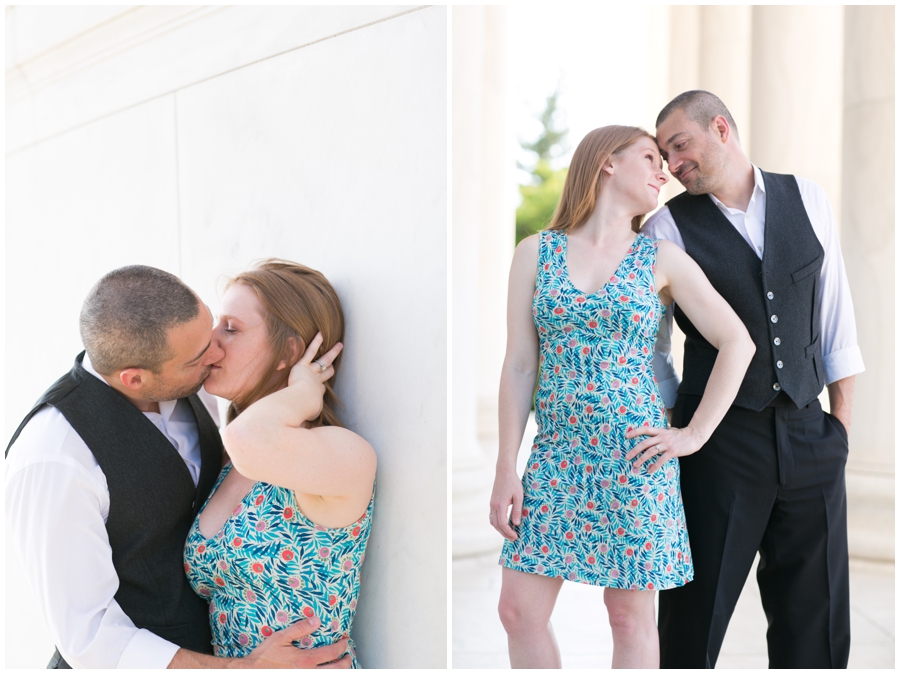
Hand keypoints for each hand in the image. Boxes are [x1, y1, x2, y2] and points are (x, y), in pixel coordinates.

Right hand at [237, 616, 351, 668]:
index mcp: (305, 660)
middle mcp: (308, 673)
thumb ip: (300, 628)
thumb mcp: (280, 638)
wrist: (251, 672)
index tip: (345, 641)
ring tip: (341, 666)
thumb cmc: (264, 656)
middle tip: (348, 655)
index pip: (332, 653)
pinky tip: (326, 670)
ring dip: (339, 671)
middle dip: (346, 662)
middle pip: (337, 670)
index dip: (342, 646)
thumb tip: (317, 620)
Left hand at [288, 333, 342, 417]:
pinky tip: (320, 334)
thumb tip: (304, 433)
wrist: (298, 403)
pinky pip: (310, 352)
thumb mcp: (305, 419)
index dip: (321, 389)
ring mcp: (311, 372)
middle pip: (327, 373)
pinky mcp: (303, 365)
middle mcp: (316, 382)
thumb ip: (304, 424)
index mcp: (317, 395)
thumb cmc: (300, 412)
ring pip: (324, 360)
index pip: (322, 389)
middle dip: (331, 369)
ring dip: (332, 353)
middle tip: (334, 366)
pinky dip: (316, 343)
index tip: (320, 390)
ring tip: (339, 345)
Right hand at [489, 467, 523, 541]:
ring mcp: (491, 504)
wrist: (504, 472)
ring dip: (500, 529)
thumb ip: (517, 511)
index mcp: (500, 505)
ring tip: (509, 534)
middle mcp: (493, 506)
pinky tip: (504, 524)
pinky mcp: (492, 502)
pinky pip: (492, 516)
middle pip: (496, 525)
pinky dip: (497, 523)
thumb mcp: (519, 497)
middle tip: (513, 539)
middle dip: (504, 533)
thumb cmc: (513, 483)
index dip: (508, 532)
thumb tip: (516, 524)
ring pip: (493, 521)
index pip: (502, 523)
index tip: (515, 536)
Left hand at [624, 425, 704, 473]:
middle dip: (634, 450)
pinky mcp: (673, 451)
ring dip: (641, 459)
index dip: (635, 432)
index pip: (645, 429)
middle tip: (627, 457)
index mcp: (660, 431)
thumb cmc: (681, 434)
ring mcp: (667, 444)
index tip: (626, 436)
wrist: (694, 436)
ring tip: (635, 465)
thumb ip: (661, 433)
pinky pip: (661, 459)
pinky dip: (655, 466)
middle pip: (644, 443)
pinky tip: (650, 470)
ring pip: (651, 451)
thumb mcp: (669, 431)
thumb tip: (653, 435)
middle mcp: (661, 437)